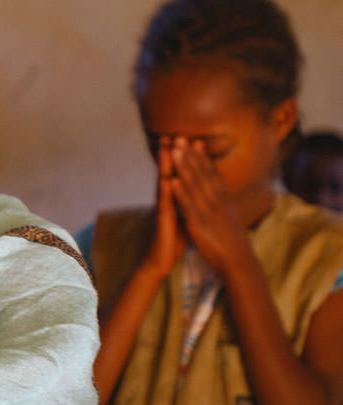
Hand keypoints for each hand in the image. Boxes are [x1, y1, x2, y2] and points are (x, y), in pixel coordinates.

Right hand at [141, 136, 186, 277]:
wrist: (161, 260)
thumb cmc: (175, 239)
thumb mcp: (187, 217)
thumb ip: (191, 202)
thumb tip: (202, 192)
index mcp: (177, 199)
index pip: (182, 174)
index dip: (187, 158)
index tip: (192, 140)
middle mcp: (168, 200)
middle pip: (170, 173)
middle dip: (173, 154)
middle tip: (174, 135)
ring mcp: (163, 209)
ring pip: (164, 183)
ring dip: (165, 166)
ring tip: (166, 149)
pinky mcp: (161, 221)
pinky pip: (164, 204)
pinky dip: (166, 192)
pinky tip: (167, 180)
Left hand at [169, 137, 249, 270]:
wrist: (239, 261)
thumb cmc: (234, 241)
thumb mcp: (231, 216)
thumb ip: (224, 203)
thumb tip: (222, 192)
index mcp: (226, 199)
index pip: (213, 174)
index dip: (203, 157)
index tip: (195, 142)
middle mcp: (219, 201)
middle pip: (203, 174)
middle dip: (191, 155)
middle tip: (181, 137)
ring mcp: (209, 211)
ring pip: (195, 185)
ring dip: (184, 166)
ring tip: (173, 150)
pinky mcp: (200, 223)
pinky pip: (188, 204)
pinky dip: (180, 191)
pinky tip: (172, 180)